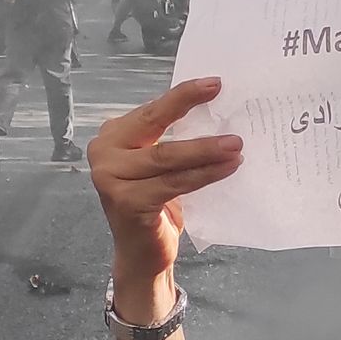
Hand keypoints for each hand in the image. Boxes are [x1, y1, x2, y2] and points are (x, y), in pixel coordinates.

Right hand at [89, 77, 243, 292]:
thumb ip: (171, 141)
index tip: (214, 83)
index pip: (151, 111)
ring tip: (236, 145)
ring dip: (206, 150)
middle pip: (155, 125)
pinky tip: (227, 168)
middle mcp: (104, 153)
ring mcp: (110, 178)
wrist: (142, 255)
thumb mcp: (159, 167)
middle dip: (191, 109)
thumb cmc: (156, 206)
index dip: (182, 96)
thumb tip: (218, 114)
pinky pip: (174, 183)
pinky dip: (204, 175)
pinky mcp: (125, 202)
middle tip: (226, 99)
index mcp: (112, 137)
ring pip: (167, 157)